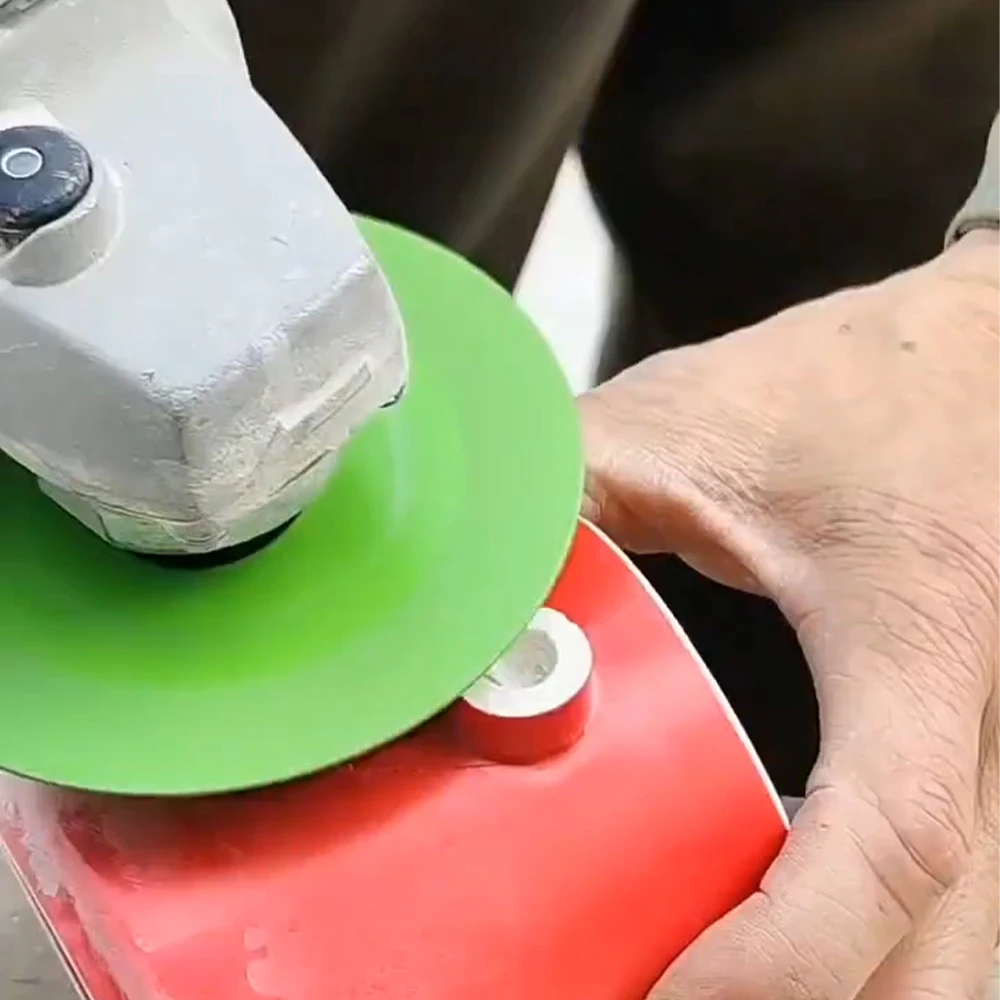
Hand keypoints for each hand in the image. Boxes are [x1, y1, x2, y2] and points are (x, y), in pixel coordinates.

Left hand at [580, 232, 998, 998]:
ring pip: (960, 948)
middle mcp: (986, 716)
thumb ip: (560, 492)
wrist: (972, 355)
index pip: (886, 842)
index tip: (666, 999)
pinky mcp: (980, 745)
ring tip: (692, 982)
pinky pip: (949, 900)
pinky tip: (770, 935)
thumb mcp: (689, 422)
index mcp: (918, 630)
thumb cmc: (859, 380)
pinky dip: (865, 951)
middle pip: (942, 956)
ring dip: (841, 993)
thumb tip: (455, 587)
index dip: (784, 960)